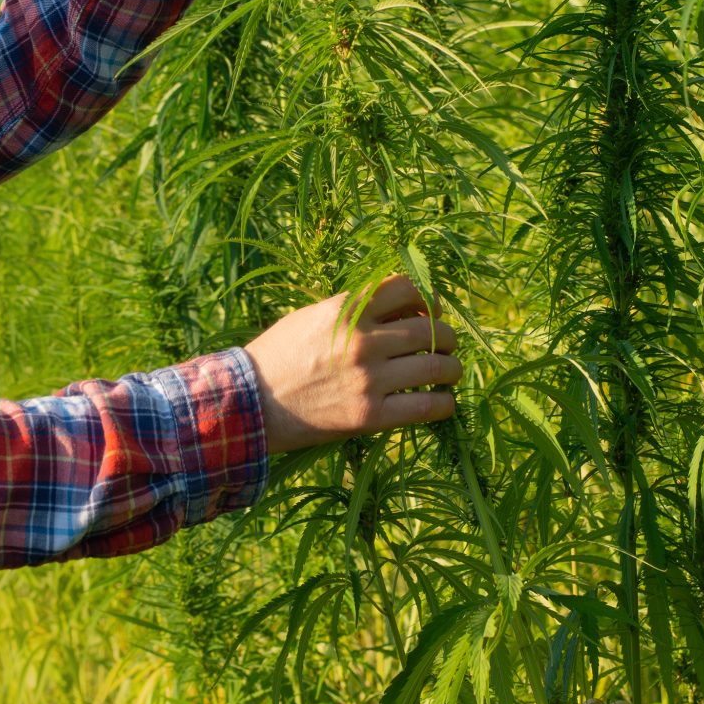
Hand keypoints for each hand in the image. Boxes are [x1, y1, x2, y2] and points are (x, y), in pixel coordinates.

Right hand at [242, 275, 459, 455]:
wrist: (251, 404)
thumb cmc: (279, 356)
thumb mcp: (311, 316)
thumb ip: (353, 309)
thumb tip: (398, 308)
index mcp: (347, 309)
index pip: (406, 287)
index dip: (427, 298)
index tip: (430, 311)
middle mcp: (363, 340)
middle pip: (431, 327)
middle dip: (447, 335)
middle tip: (446, 345)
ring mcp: (369, 379)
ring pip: (438, 366)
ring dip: (452, 368)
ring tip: (450, 373)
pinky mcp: (370, 416)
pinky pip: (427, 406)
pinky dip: (444, 404)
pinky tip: (442, 403)